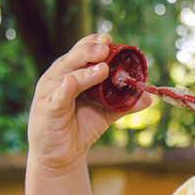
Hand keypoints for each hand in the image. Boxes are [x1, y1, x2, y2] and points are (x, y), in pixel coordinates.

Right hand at [27, 33, 151, 175]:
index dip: (92, 42)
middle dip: (89, 51)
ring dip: (84, 72)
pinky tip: (71, 84)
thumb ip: (125, 104)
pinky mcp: (46, 110)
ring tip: (102, 69)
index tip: (108, 38)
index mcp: (70, 72)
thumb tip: (149, 98)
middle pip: (72, 59)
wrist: (63, 155)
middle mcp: (57, 78)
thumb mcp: (106, 113)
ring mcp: (49, 93)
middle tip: (106, 47)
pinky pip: (56, 98)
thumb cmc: (80, 127)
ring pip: (66, 77)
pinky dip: (63, 90)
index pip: (79, 51)